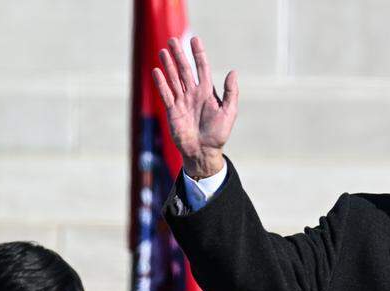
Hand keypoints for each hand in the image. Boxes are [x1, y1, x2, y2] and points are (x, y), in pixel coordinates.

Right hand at [152, 35, 237, 178]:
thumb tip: (233, 72)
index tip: (194, 39)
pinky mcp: (172, 111)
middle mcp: (194, 94)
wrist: (203, 152)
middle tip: (173, 40)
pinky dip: (161, 82)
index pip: (202, 68)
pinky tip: (156, 70)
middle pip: (185, 70)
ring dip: (168, 65)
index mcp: (207, 93)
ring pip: (174, 79)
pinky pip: (166, 93)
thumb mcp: (229, 112)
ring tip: (163, 51)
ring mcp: (182, 101)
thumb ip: (230, 92)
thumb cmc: (218, 134)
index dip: (198, 54)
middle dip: (179, 55)